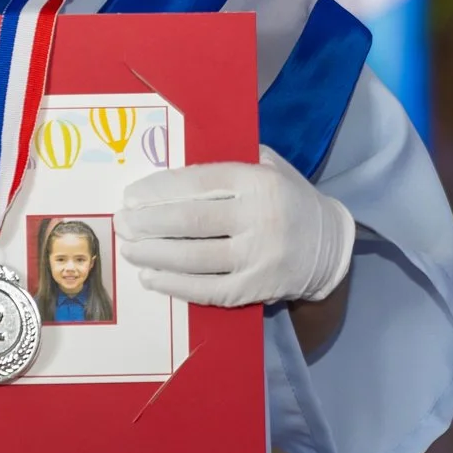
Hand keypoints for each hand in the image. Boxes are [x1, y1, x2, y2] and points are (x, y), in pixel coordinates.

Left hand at [118, 146, 354, 308]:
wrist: (330, 247)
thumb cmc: (287, 200)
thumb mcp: (270, 167)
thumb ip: (231, 162)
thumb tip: (173, 174)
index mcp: (258, 181)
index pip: (198, 181)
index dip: (159, 190)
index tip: (131, 196)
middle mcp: (259, 218)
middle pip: (190, 220)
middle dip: (148, 222)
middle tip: (121, 224)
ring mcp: (259, 257)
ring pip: (194, 257)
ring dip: (153, 255)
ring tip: (128, 249)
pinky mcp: (256, 288)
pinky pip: (207, 290)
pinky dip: (174, 285)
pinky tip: (151, 278)